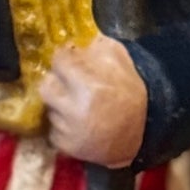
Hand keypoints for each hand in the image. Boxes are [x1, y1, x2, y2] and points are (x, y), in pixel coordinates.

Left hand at [41, 37, 146, 168]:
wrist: (143, 131)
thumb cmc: (130, 93)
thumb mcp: (122, 61)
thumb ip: (97, 47)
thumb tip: (73, 42)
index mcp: (91, 85)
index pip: (58, 61)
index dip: (63, 59)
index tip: (68, 61)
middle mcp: (76, 109)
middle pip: (45, 86)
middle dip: (56, 83)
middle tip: (67, 84)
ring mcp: (70, 130)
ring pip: (49, 109)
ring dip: (59, 105)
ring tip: (77, 105)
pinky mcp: (67, 147)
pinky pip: (53, 130)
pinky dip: (62, 126)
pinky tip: (77, 123)